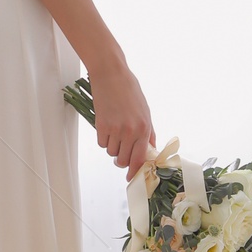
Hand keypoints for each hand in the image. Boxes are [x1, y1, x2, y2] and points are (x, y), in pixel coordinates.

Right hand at [89, 56, 153, 174]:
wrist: (111, 74)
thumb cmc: (129, 90)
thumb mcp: (145, 111)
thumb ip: (148, 132)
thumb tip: (150, 149)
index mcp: (144, 128)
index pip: (140, 158)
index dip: (135, 171)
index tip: (132, 177)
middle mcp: (131, 131)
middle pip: (123, 160)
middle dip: (121, 159)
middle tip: (121, 151)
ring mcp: (115, 129)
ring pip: (112, 152)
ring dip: (112, 146)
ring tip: (114, 131)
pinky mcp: (101, 126)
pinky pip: (102, 143)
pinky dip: (103, 139)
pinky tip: (107, 125)